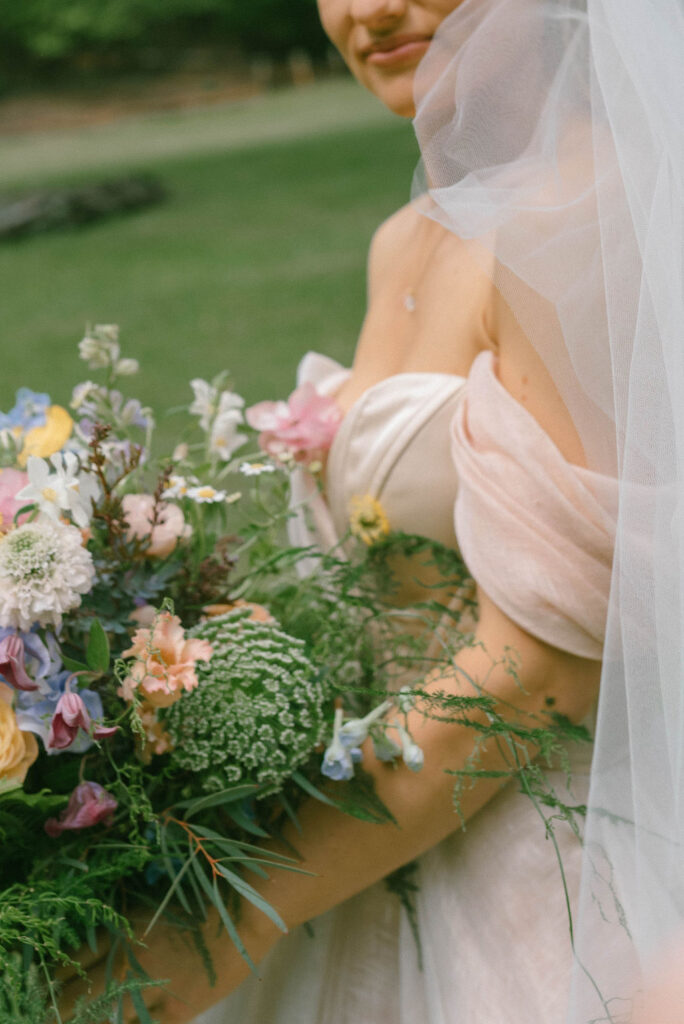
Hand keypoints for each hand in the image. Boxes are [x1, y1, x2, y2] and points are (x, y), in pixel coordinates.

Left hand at [57, 906, 272, 1023]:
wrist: (246, 911)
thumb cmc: (203, 898)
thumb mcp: (154, 908)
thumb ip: (124, 929)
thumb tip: (94, 946)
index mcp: (122, 933)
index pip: (70, 964)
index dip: (51, 980)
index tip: (43, 989)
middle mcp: (130, 964)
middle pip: (76, 997)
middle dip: (57, 1010)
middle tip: (50, 1014)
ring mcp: (152, 991)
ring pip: (104, 1020)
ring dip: (88, 1021)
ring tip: (82, 1018)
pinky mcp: (176, 1012)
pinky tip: (125, 1022)